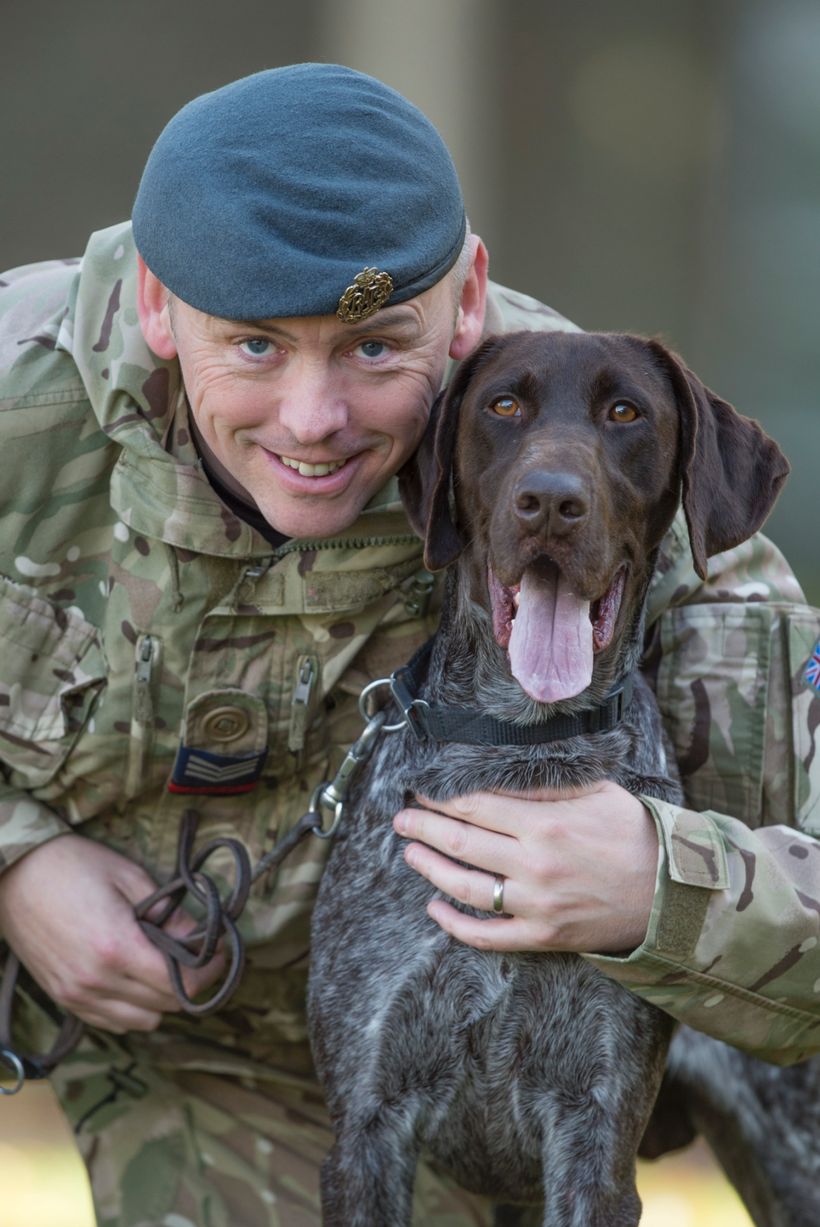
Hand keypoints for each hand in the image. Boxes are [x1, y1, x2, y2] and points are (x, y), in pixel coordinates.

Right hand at [0, 834, 224, 1032]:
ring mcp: (77, 995)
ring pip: (141, 1021)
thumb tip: (199, 938)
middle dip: (191, 983)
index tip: (220, 952)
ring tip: (165, 967)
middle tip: (199, 956)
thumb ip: (168, 914)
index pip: (180, 983)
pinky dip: (133, 1009)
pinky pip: (111, 1022)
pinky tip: (136, 979)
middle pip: (165, 1005)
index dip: (210, 972)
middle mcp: (97, 981)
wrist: (13, 875)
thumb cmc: (72, 866)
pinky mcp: (63, 999)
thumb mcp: (129, 878)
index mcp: (117, 948)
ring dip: (162, 1000)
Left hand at [393, 781, 658, 954]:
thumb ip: (544, 783)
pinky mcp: (542, 936)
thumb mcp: (594, 792)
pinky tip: (435, 909)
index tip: (422, 789)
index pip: (474, 806)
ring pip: (465, 888)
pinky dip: (454, 925)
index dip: (440, 797)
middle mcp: (535, 864)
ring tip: (410, 853)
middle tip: (400, 818)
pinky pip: (487, 936)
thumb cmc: (631, 833)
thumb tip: (495, 769)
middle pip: (461, 843)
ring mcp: (536, 905)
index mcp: (545, 823)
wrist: (670, 891)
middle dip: (422, 827)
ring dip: (430, 868)